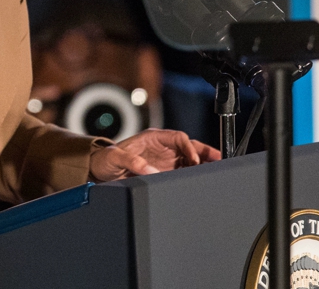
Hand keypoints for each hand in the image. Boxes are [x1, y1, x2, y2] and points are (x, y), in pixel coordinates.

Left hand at [89, 129, 222, 181]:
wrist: (99, 172)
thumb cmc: (106, 159)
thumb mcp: (115, 158)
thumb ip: (131, 162)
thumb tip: (150, 170)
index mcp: (153, 138)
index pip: (178, 138)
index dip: (189, 147)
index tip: (195, 159)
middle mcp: (162, 147)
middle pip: (189, 147)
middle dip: (204, 152)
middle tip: (219, 160)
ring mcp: (164, 160)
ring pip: (189, 160)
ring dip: (202, 165)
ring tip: (215, 172)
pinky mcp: (164, 172)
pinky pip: (182, 172)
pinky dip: (192, 175)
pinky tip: (200, 181)